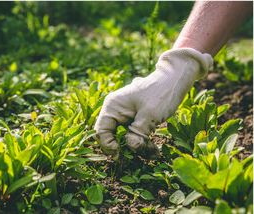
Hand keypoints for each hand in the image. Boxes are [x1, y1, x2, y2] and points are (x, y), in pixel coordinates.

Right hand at [94, 48, 212, 158]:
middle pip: (112, 136)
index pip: (101, 132)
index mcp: (113, 106)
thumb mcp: (149, 115)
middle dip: (125, 148)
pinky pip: (134, 134)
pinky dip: (143, 143)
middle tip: (139, 156)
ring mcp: (125, 115)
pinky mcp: (135, 118)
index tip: (121, 156)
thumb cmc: (161, 93)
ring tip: (153, 155)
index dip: (108, 146)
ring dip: (138, 148)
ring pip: (125, 137)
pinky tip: (154, 151)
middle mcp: (116, 111)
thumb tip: (130, 149)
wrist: (175, 79)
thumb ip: (137, 134)